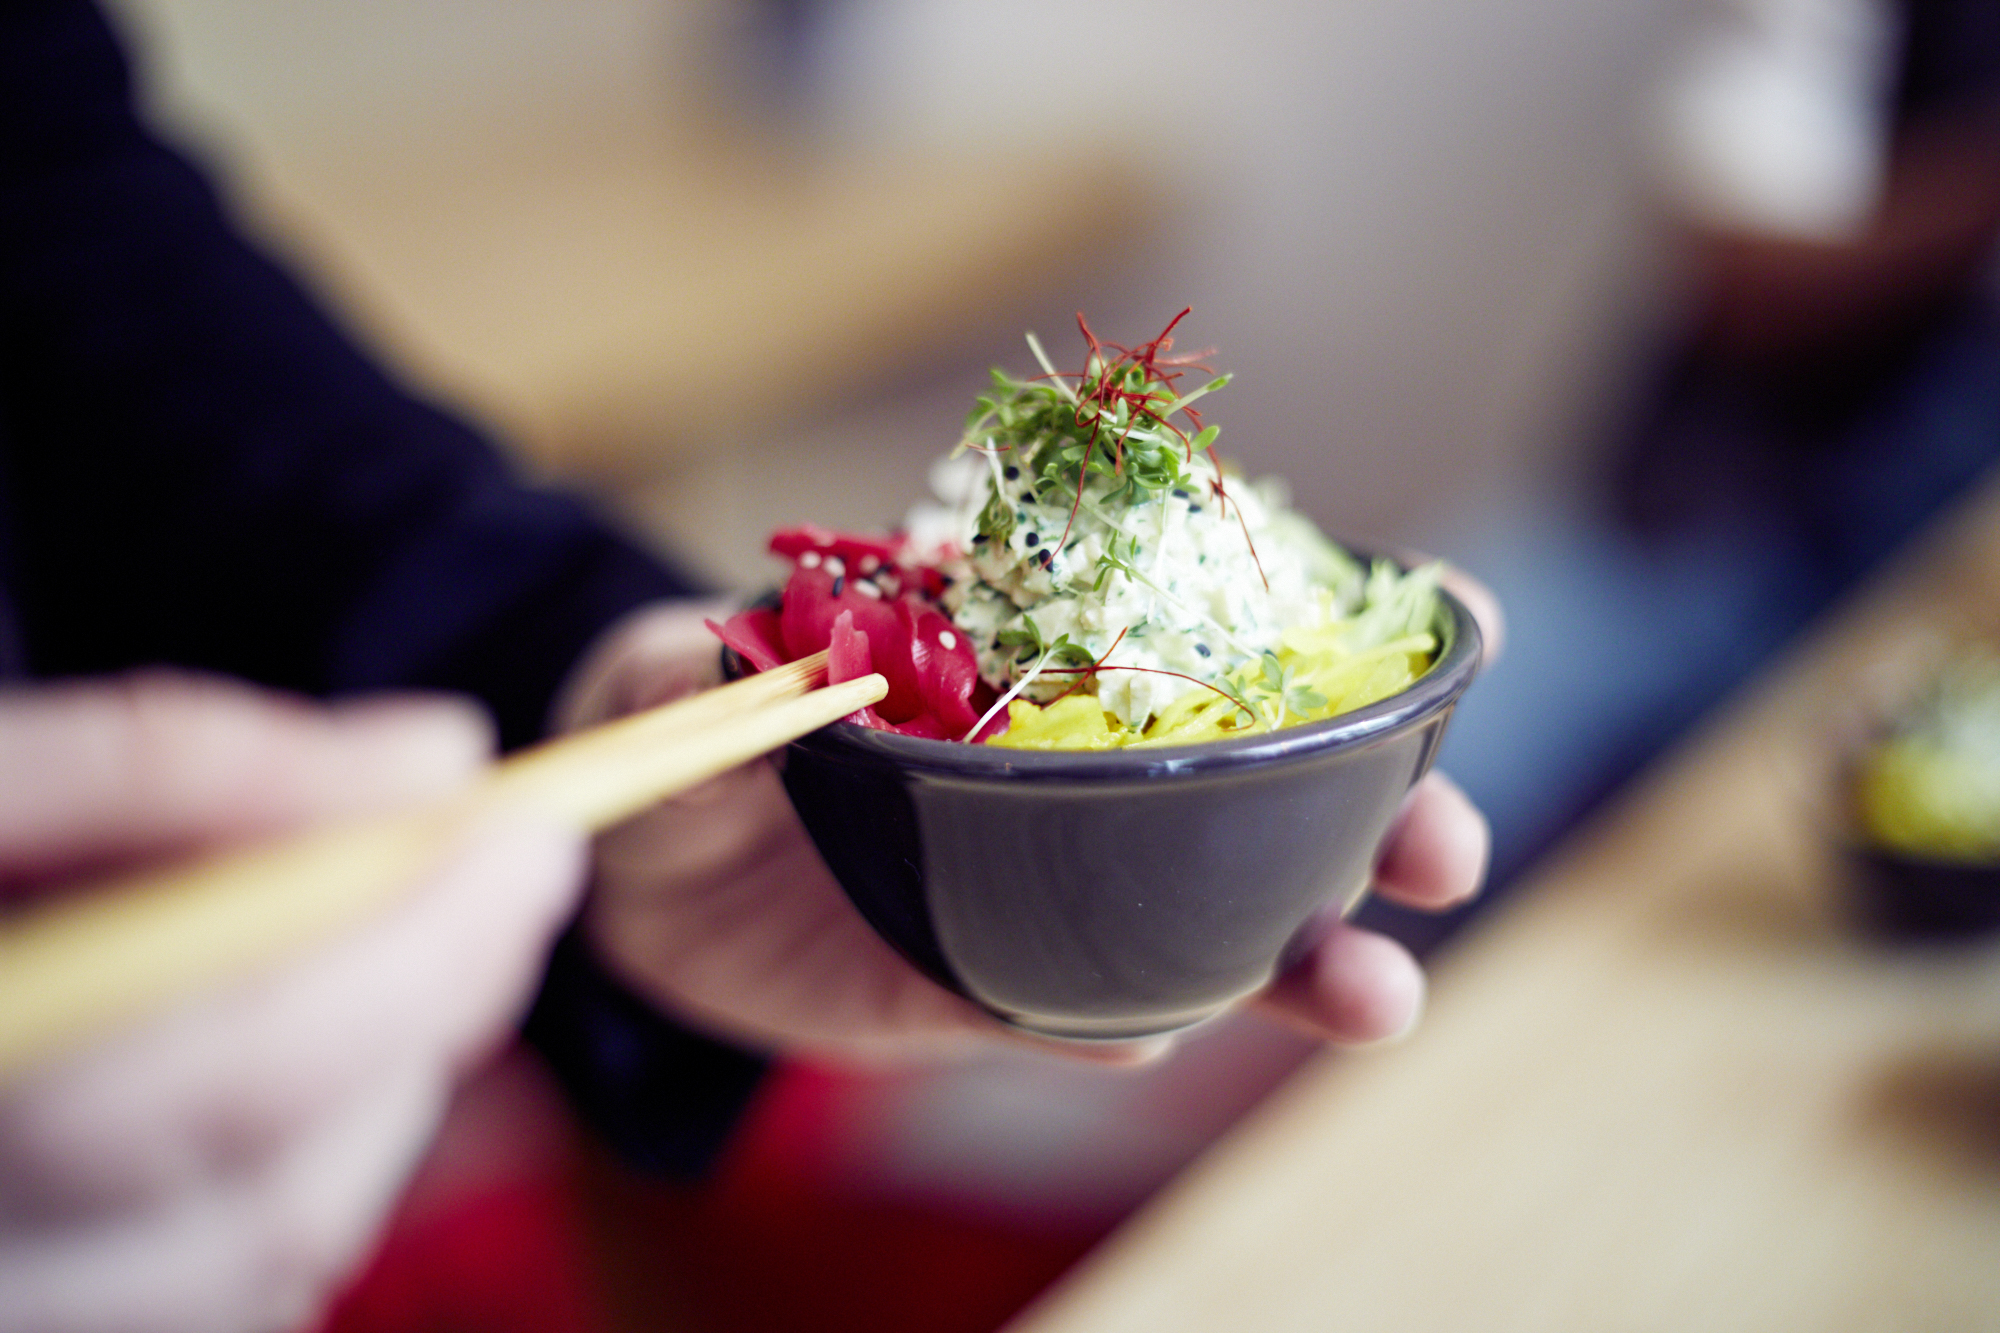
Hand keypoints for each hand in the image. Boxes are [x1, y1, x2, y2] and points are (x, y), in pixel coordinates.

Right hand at [0, 674, 585, 1332]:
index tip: (527, 830)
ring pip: (270, 1253)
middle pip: (264, 1186)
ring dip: (392, 1088)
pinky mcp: (58, 1322)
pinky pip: (236, 1288)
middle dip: (432, 1008)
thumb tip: (438, 759)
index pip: (220, 1074)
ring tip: (415, 937)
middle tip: (517, 868)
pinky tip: (329, 1043)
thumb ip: (180, 763)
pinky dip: (321, 1160)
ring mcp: (16, 1314)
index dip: (410, 954)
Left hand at [564, 590, 1495, 1061]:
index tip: (1443, 627)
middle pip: (1259, 789)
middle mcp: (1071, 773)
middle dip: (1377, 812)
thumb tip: (751, 662)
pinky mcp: (1000, 994)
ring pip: (1214, 921)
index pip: (1199, 625)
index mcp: (1031, 657)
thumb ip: (695, 670)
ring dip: (1307, 955)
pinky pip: (1093, 1021)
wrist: (635, 881)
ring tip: (1376, 994)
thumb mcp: (663, 681)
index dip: (1330, 629)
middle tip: (1440, 848)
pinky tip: (1170, 1038)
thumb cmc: (676, 732)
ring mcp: (1048, 889)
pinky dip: (1140, 1031)